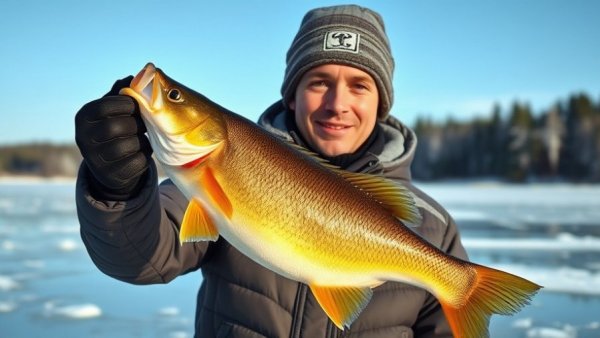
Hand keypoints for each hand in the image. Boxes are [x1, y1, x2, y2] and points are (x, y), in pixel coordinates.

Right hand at [75, 76, 152, 199]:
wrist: (110, 164)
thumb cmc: (115, 129)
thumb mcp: (114, 109)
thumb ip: (123, 93)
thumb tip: (135, 77)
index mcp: (83, 117)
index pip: (105, 106)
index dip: (127, 104)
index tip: (137, 106)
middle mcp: (83, 138)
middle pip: (117, 127)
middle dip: (136, 123)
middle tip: (144, 123)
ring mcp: (95, 159)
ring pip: (127, 145)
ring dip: (142, 140)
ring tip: (142, 137)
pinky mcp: (111, 175)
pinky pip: (137, 161)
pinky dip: (145, 155)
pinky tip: (141, 151)